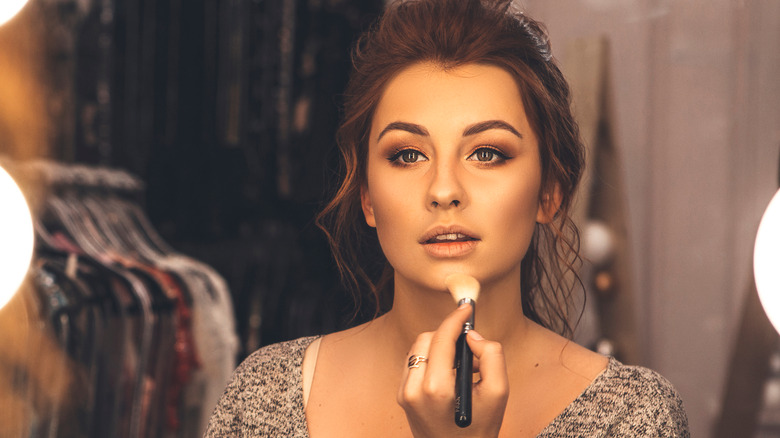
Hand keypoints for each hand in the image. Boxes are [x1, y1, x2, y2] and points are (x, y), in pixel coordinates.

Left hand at [397, 304, 508, 436]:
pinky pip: (415, 363)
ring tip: (462, 367)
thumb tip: (472, 336)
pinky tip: (449, 375)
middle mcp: (414, 390)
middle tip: (470, 348)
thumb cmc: (480, 428)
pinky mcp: (402, 396)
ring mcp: (405, 393)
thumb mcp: (499, 393)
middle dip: (449, 336)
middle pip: (427, 339)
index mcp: (436, 389)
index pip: (442, 339)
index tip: (466, 307)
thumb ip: (491, 356)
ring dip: (440, 347)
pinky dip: (431, 360)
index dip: (456, 319)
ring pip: (419, 348)